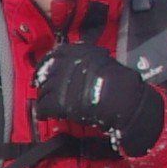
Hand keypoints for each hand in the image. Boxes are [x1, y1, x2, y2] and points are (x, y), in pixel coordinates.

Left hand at [31, 40, 164, 153]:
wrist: (123, 98)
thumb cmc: (119, 81)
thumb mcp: (102, 61)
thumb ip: (85, 60)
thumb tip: (73, 65)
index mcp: (77, 52)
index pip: (53, 55)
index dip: (45, 65)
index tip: (42, 72)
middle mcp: (65, 64)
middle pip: (46, 75)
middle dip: (44, 84)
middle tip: (45, 92)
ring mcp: (60, 82)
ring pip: (43, 91)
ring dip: (44, 98)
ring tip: (47, 105)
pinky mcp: (58, 100)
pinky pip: (43, 106)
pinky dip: (43, 112)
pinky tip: (45, 116)